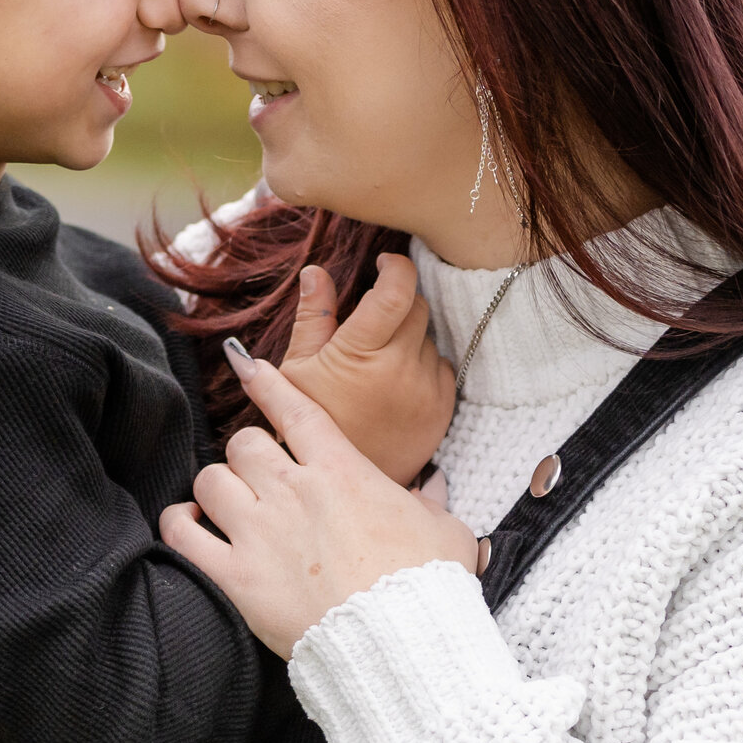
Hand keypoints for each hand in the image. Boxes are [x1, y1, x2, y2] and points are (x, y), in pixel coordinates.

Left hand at [162, 347, 482, 655]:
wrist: (403, 642)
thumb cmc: (429, 586)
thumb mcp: (444, 531)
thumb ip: (428, 502)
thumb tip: (431, 487)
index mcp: (343, 473)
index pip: (295, 410)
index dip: (267, 383)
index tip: (245, 364)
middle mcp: (294, 492)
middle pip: (243, 443)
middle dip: (246, 454)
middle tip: (257, 476)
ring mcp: (260, 532)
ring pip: (209, 480)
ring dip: (215, 488)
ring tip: (224, 503)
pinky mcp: (237, 576)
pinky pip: (183, 535)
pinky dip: (178, 524)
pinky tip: (188, 524)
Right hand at [275, 254, 455, 487]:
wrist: (342, 479)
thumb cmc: (312, 421)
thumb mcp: (298, 368)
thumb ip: (312, 316)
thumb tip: (316, 271)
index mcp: (360, 352)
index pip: (396, 290)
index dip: (396, 266)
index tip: (385, 263)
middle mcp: (400, 367)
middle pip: (418, 307)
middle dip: (398, 302)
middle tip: (374, 318)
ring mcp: (425, 389)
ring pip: (430, 337)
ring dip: (409, 337)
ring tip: (380, 360)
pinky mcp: (442, 409)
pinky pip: (444, 367)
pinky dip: (425, 365)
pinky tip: (398, 380)